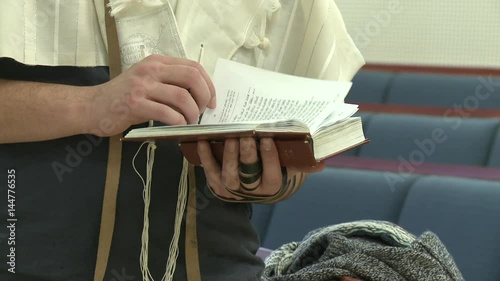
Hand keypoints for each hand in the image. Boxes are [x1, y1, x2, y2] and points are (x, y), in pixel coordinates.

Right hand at [84, 54, 215, 136]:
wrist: (92, 107)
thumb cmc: (123, 97)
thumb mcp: (147, 80)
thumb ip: (169, 82)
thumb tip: (200, 95)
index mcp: (157, 62)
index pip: (194, 67)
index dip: (209, 84)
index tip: (212, 101)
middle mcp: (151, 70)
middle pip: (192, 78)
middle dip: (205, 98)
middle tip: (203, 112)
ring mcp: (142, 86)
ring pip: (182, 97)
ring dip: (193, 113)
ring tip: (190, 122)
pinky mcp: (135, 104)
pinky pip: (166, 113)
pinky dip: (178, 121)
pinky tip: (179, 126)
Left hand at [197, 137, 324, 200]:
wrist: (258, 187)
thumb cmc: (277, 170)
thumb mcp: (293, 168)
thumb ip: (305, 164)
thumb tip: (321, 161)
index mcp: (273, 186)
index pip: (272, 173)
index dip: (269, 156)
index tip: (267, 137)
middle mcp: (252, 192)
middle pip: (249, 173)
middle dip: (247, 153)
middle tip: (246, 134)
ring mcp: (233, 191)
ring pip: (230, 176)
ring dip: (228, 156)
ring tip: (229, 136)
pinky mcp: (218, 187)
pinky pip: (210, 173)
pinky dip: (205, 158)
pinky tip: (202, 141)